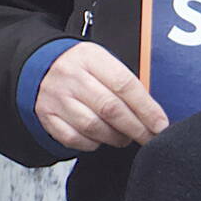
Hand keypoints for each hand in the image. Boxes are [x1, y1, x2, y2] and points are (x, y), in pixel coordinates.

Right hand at [35, 41, 167, 150]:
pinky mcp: (46, 114)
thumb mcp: (103, 63)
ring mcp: (56, 96)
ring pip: (93, 126)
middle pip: (110, 109)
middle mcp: (70, 76)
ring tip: (123, 136)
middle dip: (136, 128)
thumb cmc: (81, 68)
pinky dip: (91, 143)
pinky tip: (99, 138)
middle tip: (148, 137)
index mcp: (89, 57)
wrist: (40, 66)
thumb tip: (153, 115)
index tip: (160, 124)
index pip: (124, 84)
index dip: (147, 108)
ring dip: (115, 137)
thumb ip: (126, 84)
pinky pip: (74, 138)